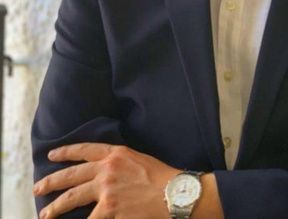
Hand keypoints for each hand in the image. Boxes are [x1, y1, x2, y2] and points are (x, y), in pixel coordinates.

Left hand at [33, 143, 180, 218]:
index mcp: (115, 154)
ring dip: (55, 208)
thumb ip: (118, 162)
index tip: (52, 155)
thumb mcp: (138, 159)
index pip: (84, 150)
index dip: (66, 152)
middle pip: (71, 176)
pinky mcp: (109, 210)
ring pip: (72, 199)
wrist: (173, 194)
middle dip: (50, 182)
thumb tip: (102, 170)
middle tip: (37, 188)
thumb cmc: (161, 177)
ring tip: (45, 214)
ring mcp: (106, 191)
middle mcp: (107, 170)